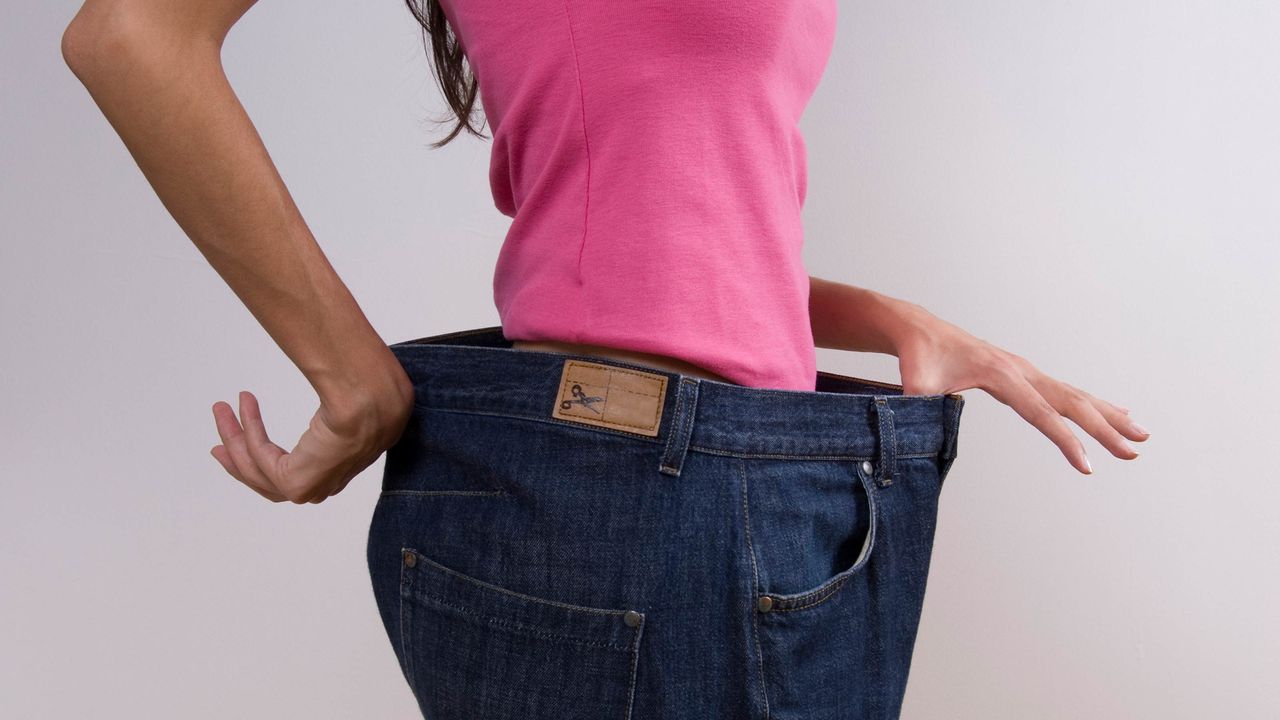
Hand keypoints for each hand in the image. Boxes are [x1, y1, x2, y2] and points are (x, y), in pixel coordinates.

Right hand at [209, 371, 414, 502]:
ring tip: (220, 407)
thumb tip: (325, 407)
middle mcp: (326, 485)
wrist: (373, 397)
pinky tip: (245, 401)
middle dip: (239, 458)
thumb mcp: (348, 407)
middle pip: (268, 480)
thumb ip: (331, 418)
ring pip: (258, 469)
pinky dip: (247, 428)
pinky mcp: (298, 484)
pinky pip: (260, 456)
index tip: (239, 440)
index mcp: (339, 468)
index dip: (262, 460)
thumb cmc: (369, 392)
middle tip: (217, 442)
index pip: (294, 475)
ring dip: (234, 437)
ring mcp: (312, 488)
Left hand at [892, 305, 1148, 473]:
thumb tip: (912, 432)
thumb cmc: (917, 359)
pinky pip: (1066, 390)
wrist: (919, 331)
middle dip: (1104, 430)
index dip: (1065, 440)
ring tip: (1141, 433)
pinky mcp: (1024, 374)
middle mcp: (1020, 370)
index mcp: (1000, 374)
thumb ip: (918, 408)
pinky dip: (1094, 403)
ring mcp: (1026, 370)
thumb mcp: (913, 385)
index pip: (1040, 412)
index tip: (1088, 466)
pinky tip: (1116, 411)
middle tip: (1134, 453)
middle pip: (1071, 402)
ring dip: (1109, 415)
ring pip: (1075, 394)